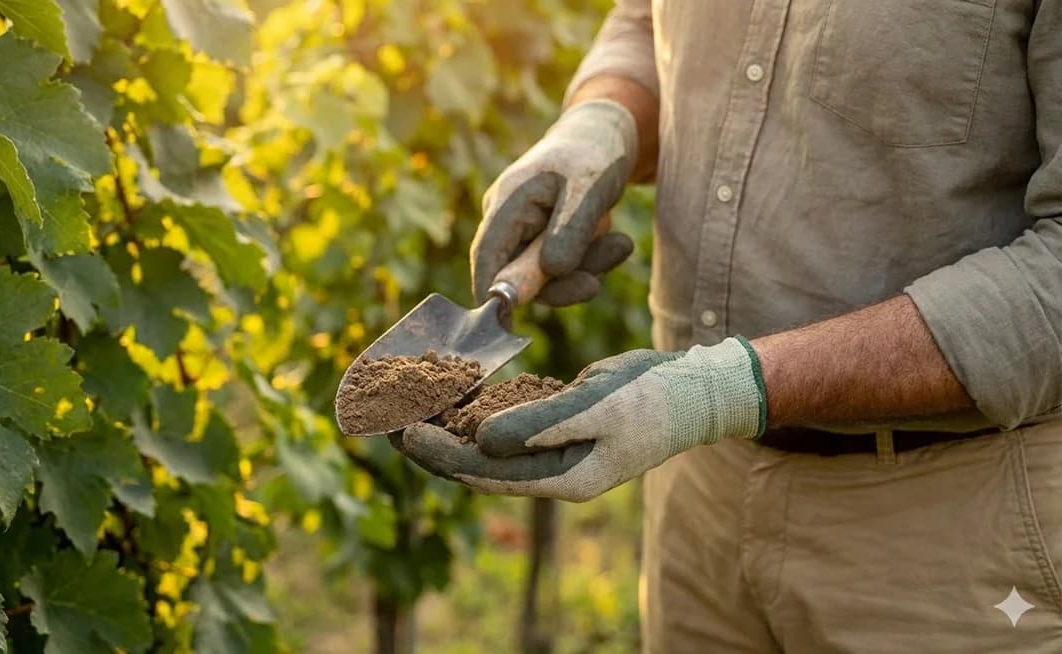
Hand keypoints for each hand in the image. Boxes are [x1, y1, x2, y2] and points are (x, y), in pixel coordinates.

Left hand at [390, 338, 766, 501]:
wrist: (695, 390)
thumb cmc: (654, 398)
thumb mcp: (599, 408)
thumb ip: (540, 425)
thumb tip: (482, 440)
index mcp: (563, 479)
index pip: (487, 474)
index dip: (443, 454)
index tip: (405, 433)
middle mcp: (553, 472)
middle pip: (479, 464)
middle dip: (436, 443)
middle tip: (391, 420)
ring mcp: (556, 451)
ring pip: (489, 444)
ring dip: (452, 425)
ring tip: (412, 404)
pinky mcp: (558, 426)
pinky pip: (509, 423)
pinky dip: (481, 408)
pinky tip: (456, 390)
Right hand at [471, 100, 637, 305]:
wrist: (608, 133)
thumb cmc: (594, 154)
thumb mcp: (589, 190)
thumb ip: (568, 233)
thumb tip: (550, 274)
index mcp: (507, 203)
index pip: (485, 260)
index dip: (494, 296)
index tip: (509, 328)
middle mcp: (508, 220)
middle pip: (517, 274)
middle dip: (559, 283)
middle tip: (593, 285)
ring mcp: (526, 230)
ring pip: (546, 274)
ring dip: (583, 268)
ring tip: (619, 243)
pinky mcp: (546, 238)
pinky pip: (563, 264)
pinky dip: (589, 260)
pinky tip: (615, 240)